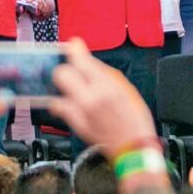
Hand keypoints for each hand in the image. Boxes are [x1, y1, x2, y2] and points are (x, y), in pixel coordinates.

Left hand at [48, 39, 157, 155]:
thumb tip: (89, 62)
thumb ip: (105, 73)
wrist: (133, 147)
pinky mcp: (74, 124)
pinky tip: (68, 102)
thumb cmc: (135, 119)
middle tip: (74, 71)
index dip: (75, 49)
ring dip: (64, 86)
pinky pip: (58, 107)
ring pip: (57, 90)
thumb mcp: (126, 88)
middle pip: (62, 73)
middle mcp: (90, 98)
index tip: (74, 46)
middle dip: (67, 69)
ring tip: (73, 87)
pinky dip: (61, 103)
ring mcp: (80, 113)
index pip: (80, 59)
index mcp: (106, 86)